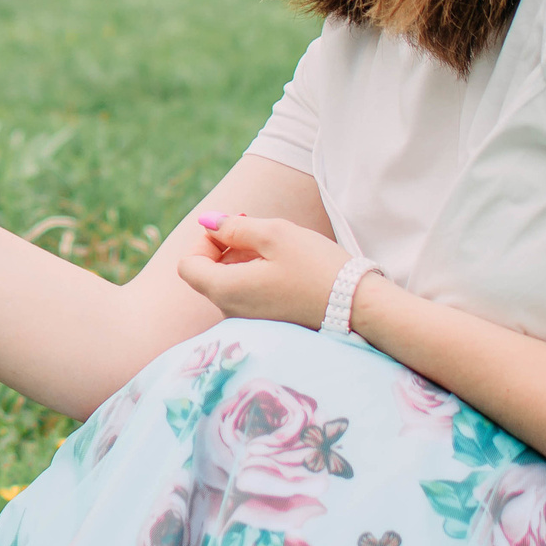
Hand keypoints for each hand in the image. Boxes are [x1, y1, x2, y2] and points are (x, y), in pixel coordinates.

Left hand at [174, 212, 354, 328]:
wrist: (357, 307)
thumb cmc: (316, 267)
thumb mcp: (275, 235)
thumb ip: (234, 227)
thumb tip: (208, 222)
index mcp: (226, 291)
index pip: (188, 265)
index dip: (204, 241)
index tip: (233, 228)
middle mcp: (230, 312)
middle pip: (207, 274)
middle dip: (224, 247)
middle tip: (256, 227)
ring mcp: (248, 321)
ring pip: (228, 283)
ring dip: (242, 260)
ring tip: (275, 246)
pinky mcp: (267, 323)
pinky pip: (247, 295)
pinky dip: (255, 276)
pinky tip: (283, 266)